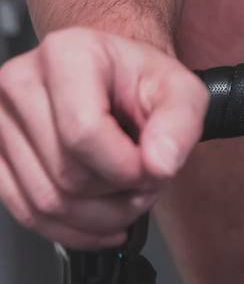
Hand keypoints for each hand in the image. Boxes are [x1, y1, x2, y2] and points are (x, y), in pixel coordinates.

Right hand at [0, 27, 208, 248]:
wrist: (110, 79)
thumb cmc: (137, 81)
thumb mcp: (180, 90)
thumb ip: (181, 122)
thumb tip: (159, 163)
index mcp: (66, 54)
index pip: (84, 133)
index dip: (126, 167)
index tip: (152, 169)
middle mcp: (21, 82)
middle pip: (66, 175)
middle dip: (117, 196)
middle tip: (144, 182)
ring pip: (45, 203)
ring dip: (97, 218)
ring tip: (125, 196)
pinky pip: (26, 213)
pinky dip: (69, 229)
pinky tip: (99, 219)